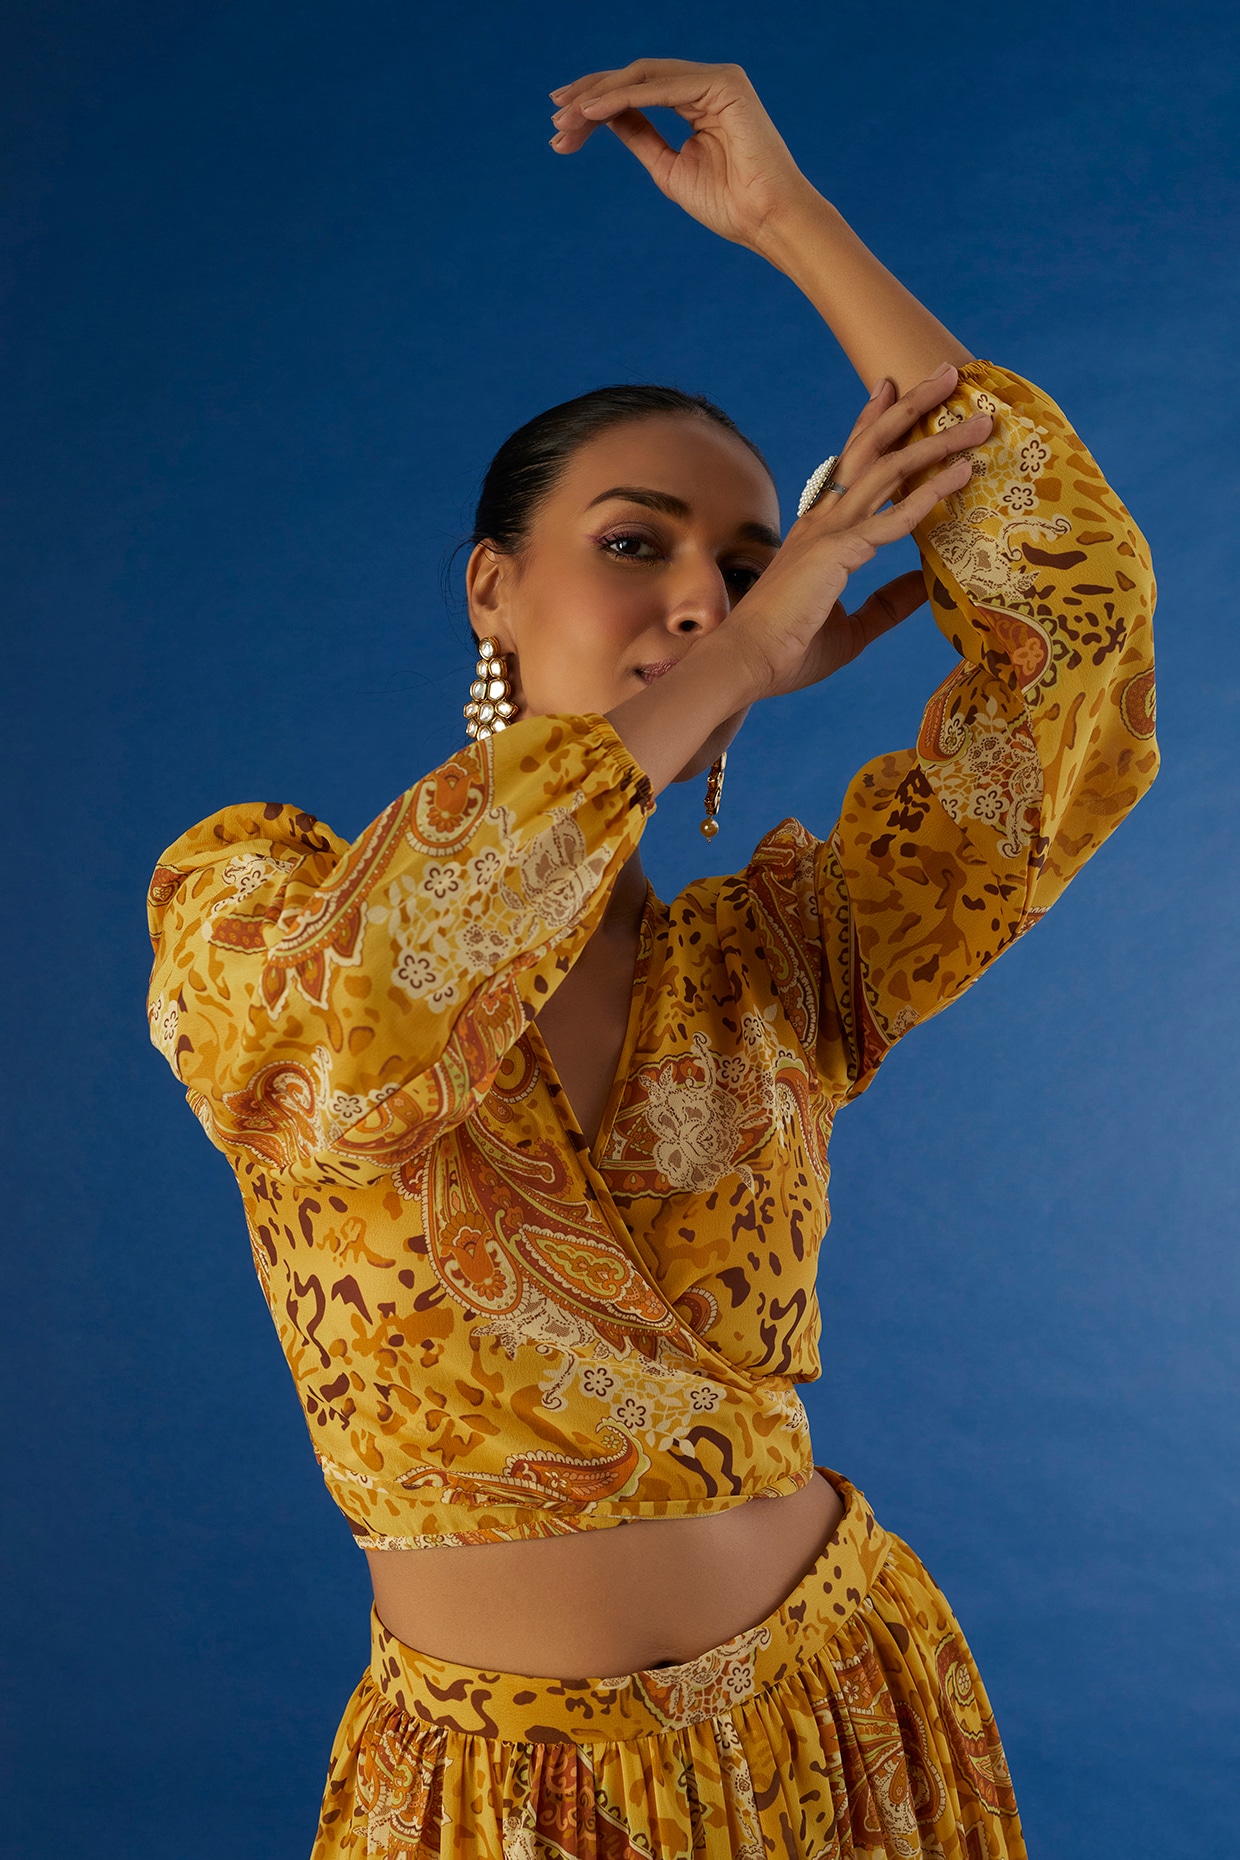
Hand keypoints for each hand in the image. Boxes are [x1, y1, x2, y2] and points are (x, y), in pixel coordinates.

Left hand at [548, 58, 811, 250]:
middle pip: (634, 79)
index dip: (595, 107)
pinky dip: (623, 97)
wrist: (768, 221)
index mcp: (696, 101)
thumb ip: (640, 137)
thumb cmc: (729, 205)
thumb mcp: (668, 169)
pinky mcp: (724, 84)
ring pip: (642, 76)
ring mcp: (716, 80)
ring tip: (565, 119)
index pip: (636, 93)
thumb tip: (604, 117)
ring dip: (599, 96)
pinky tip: (593, 112)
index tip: (560, 128)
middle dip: (589, 96)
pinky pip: (661, 87)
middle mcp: (706, 83)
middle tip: (553, 118)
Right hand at [722, 364, 992, 699]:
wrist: (746, 664)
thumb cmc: (788, 650)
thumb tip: (925, 588)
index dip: (872, 422)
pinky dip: (927, 496)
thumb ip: (888, 604)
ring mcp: (828, 532)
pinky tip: (959, 477)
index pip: (849, 462)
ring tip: (978, 422)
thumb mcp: (853, 626)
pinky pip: (890, 519)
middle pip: (873, 447)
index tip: (892, 387)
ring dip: (936, 442)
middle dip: (913, 407)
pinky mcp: (836, 553)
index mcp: (818, 531)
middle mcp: (822, 520)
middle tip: (948, 374)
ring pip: (888, 470)